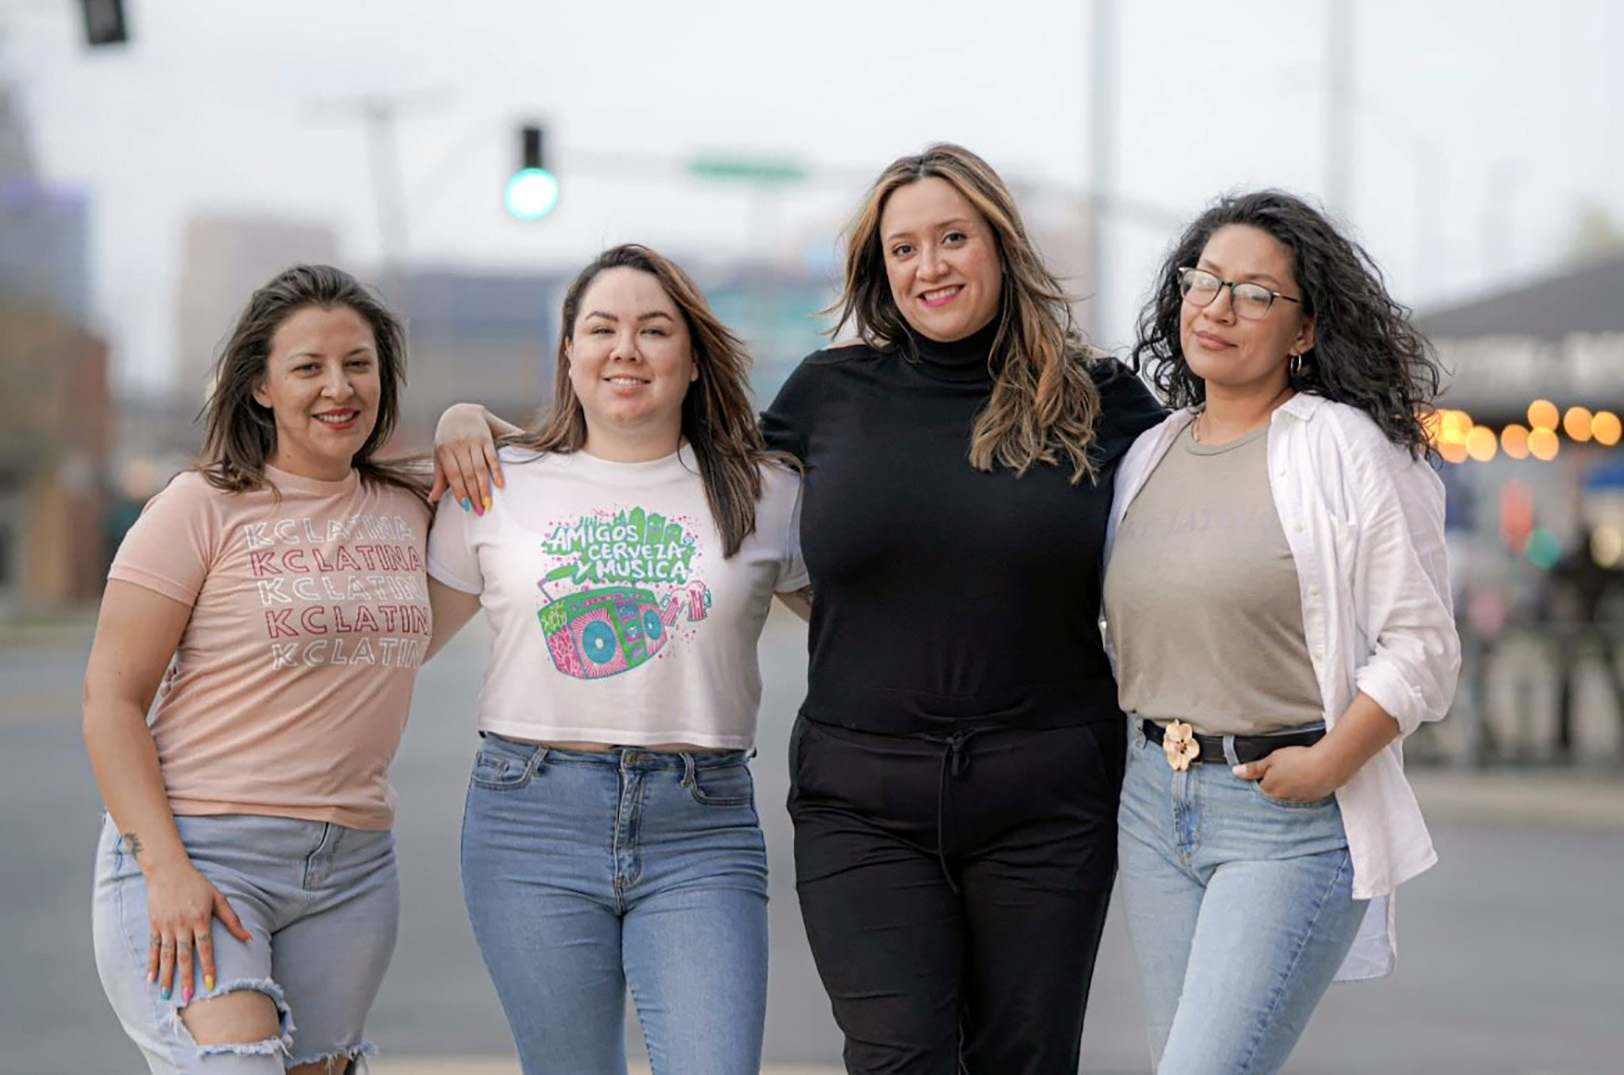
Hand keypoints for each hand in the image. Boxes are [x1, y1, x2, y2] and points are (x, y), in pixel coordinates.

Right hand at [144, 859, 252, 1002]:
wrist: (168, 870)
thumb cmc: (197, 884)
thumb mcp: (218, 898)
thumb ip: (232, 920)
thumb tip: (249, 938)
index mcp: (200, 919)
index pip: (205, 947)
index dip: (208, 966)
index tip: (210, 984)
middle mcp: (182, 924)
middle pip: (184, 955)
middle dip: (186, 978)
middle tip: (187, 997)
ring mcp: (166, 925)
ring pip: (167, 955)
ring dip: (166, 976)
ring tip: (166, 995)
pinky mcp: (154, 925)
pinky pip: (153, 948)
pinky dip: (152, 963)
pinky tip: (150, 978)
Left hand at [429, 404, 503, 512]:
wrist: (461, 412)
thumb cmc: (447, 438)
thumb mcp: (439, 454)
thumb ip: (439, 477)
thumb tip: (433, 499)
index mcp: (444, 449)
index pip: (453, 475)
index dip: (460, 492)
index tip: (466, 507)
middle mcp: (459, 445)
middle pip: (468, 474)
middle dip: (474, 494)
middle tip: (480, 510)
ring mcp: (473, 441)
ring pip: (480, 468)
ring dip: (485, 488)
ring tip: (489, 503)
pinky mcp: (486, 439)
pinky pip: (492, 458)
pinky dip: (497, 471)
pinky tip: (500, 485)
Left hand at [1232, 745, 1339, 802]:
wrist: (1328, 766)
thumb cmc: (1299, 760)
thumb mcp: (1272, 759)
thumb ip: (1254, 768)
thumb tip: (1236, 772)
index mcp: (1269, 789)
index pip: (1257, 789)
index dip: (1258, 780)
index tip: (1260, 774)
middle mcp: (1281, 799)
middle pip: (1271, 794)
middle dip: (1272, 785)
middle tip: (1279, 773)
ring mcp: (1296, 801)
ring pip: (1286, 796)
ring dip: (1286, 788)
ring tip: (1293, 775)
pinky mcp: (1310, 800)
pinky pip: (1300, 797)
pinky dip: (1299, 790)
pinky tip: (1304, 780)